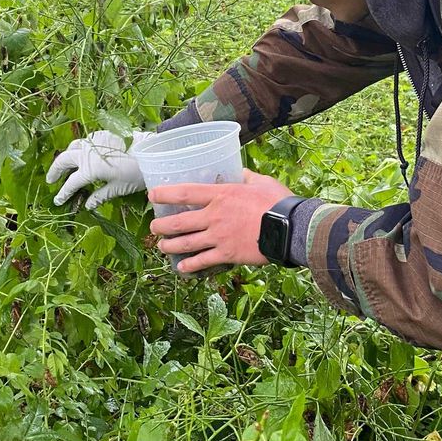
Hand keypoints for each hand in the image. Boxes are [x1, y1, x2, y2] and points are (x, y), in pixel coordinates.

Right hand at [46, 129, 151, 208]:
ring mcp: (92, 142)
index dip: (62, 193)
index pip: (70, 184)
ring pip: (72, 147)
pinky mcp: (100, 135)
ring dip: (65, 157)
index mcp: (89, 170)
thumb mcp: (118, 188)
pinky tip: (83, 153)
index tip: (57, 200)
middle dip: (55, 171)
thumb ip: (100, 196)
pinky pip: (84, 141)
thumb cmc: (136, 173)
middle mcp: (86, 154)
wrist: (149, 150)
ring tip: (65, 165)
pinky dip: (78, 148)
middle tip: (51, 180)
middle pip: (63, 161)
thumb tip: (87, 205)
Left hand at [149, 170, 293, 272]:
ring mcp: (218, 237)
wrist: (290, 227)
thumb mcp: (261, 182)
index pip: (185, 193)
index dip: (165, 193)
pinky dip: (189, 265)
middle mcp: (214, 216)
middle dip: (161, 226)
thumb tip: (241, 173)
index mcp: (221, 195)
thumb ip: (247, 177)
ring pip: (185, 243)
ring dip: (169, 245)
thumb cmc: (277, 202)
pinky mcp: (227, 254)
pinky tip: (181, 267)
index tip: (152, 195)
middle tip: (154, 227)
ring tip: (161, 246)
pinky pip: (203, 261)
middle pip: (178, 222)